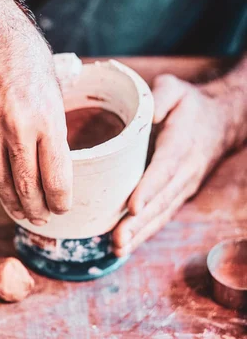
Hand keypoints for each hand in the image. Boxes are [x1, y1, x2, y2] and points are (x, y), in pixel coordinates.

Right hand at [0, 0, 71, 225]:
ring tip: (22, 213)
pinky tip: (2, 187)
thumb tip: (60, 155)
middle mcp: (16, 129)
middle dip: (38, 209)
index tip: (63, 209)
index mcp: (47, 119)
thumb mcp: (54, 86)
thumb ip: (56, 124)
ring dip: (13, 202)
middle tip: (43, 220)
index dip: (60, 200)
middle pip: (28, 187)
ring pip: (0, 181)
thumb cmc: (25, 56)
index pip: (56, 177)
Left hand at [112, 73, 241, 256]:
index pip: (164, 170)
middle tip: (117, 240)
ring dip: (140, 234)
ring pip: (162, 214)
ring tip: (118, 248)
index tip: (133, 207)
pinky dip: (146, 232)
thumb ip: (161, 95)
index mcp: (181, 145)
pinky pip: (163, 216)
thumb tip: (148, 113)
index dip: (149, 190)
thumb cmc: (190, 105)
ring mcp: (183, 186)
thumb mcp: (175, 89)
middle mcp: (184, 172)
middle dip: (139, 223)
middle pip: (161, 201)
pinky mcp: (179, 194)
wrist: (221, 121)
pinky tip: (126, 245)